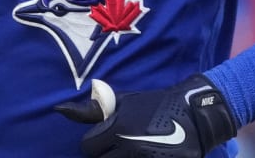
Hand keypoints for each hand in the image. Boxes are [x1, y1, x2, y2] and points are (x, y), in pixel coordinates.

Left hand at [56, 76, 237, 156]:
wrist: (195, 115)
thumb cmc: (156, 105)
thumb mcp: (125, 102)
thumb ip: (93, 110)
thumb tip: (59, 109)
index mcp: (117, 128)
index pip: (87, 148)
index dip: (95, 144)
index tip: (107, 140)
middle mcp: (129, 147)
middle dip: (106, 155)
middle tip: (119, 147)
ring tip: (129, 151)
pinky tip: (144, 154)